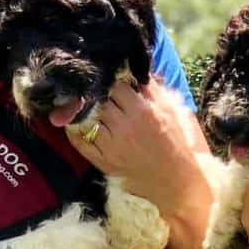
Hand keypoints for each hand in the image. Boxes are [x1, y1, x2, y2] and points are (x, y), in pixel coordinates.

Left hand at [79, 78, 209, 213]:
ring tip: (86, 106)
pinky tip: (75, 123)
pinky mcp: (103, 161)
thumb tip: (135, 68)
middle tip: (98, 94)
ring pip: (87, 117)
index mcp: (143, 111)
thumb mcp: (170, 110)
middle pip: (99, 100)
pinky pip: (79, 142)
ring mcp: (111, 145)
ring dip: (85, 110)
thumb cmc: (175, 142)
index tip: (111, 82)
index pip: (116, 85)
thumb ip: (152, 88)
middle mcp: (124, 127)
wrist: (175, 180)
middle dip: (98, 95)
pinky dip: (74, 131)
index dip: (112, 81)